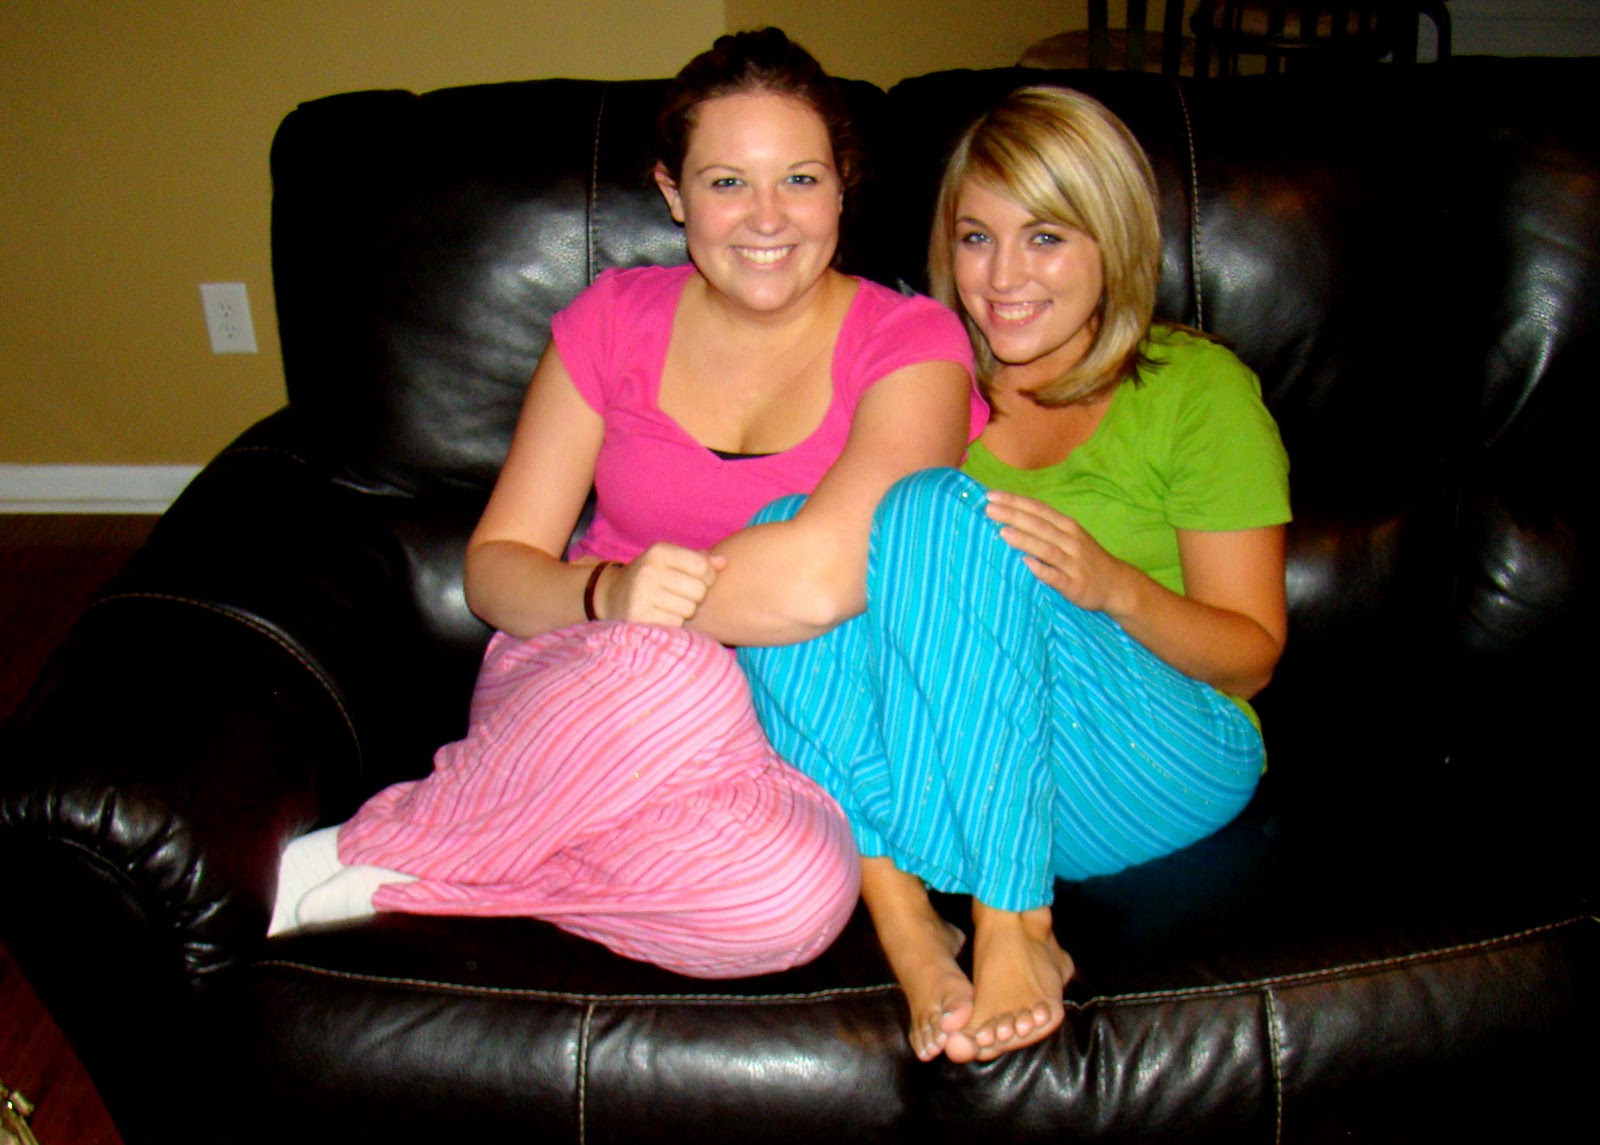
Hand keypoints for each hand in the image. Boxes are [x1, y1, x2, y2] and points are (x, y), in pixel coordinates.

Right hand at [598, 544, 727, 626]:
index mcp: (659, 552)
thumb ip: (698, 560)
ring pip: (689, 609)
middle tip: (680, 596)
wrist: (610, 596)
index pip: (703, 567)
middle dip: (695, 597)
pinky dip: (673, 624)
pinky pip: (675, 624)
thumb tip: (724, 562)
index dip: (707, 577)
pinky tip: (660, 616)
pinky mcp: (639, 618)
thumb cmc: (650, 577)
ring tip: (668, 606)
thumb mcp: (670, 560)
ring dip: (684, 612)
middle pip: (699, 591)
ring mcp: (642, 595)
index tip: (695, 581)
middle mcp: (649, 571)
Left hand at [984, 490, 1132, 614]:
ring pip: (1046, 549)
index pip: (1038, 509)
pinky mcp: (1075, 585)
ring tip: (1002, 532)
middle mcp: (1071, 541)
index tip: (992, 496)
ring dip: (1025, 540)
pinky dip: (1041, 569)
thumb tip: (1011, 517)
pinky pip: (1055, 576)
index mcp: (1067, 526)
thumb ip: (1046, 527)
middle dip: (1013, 516)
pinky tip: (1025, 563)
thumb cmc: (1085, 557)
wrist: (1117, 584)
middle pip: (1039, 526)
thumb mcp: (1070, 536)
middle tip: (989, 509)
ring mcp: (1073, 563)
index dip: (1015, 501)